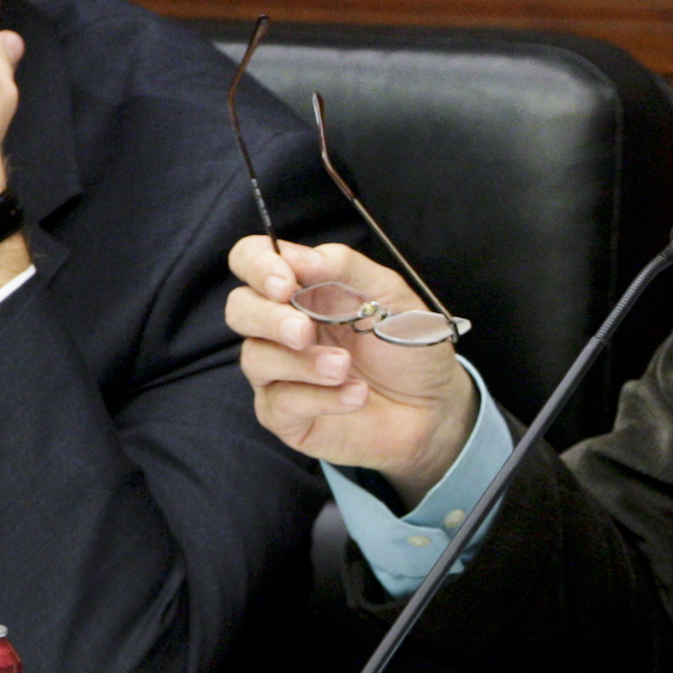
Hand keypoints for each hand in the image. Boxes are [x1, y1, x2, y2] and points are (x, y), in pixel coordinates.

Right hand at [226, 236, 476, 504]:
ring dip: (302, 363)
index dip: (257, 266)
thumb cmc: (408, 346)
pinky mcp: (286, 415)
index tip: (285, 283)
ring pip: (255, 358)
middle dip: (268, 318)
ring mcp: (279, 372)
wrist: (433, 406)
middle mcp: (281, 327)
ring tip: (345, 367)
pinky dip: (320, 398)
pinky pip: (282, 403)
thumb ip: (346, 268)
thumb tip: (298, 257)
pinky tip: (356, 395)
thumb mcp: (391, 295)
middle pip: (239, 308)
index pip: (251, 260)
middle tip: (304, 331)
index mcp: (303, 288)